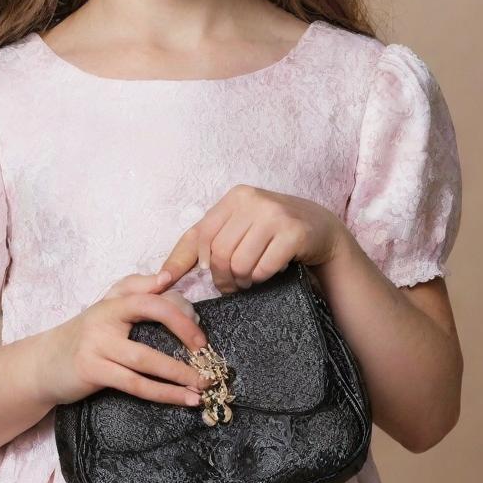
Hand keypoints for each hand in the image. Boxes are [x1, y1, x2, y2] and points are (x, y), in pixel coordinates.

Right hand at [38, 265, 209, 407]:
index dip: (177, 308)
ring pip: (146, 359)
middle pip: (150, 311)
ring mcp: (97, 345)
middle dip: (184, 330)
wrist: (43, 365)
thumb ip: (134, 289)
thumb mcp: (106, 307)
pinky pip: (135, 384)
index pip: (150, 293)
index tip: (199, 332)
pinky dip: (163, 393)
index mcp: (112, 301)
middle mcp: (104, 317)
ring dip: (180, 374)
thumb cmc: (85, 336)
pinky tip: (183, 399)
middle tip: (207, 352)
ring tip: (205, 385)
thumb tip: (168, 277)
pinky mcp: (92, 371)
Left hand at [157, 184, 345, 294]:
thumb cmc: (271, 233)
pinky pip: (264, 268)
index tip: (177, 282)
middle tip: (232, 285)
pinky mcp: (294, 233)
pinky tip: (268, 273)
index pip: (199, 235)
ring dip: (243, 280)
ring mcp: (275, 215)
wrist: (320, 230)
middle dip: (222, 278)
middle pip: (218, 253)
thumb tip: (161, 278)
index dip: (185, 263)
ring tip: (250, 279)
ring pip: (239, 263)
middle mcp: (252, 200)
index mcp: (234, 197)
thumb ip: (201, 245)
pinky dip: (262, 278)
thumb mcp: (237, 229)